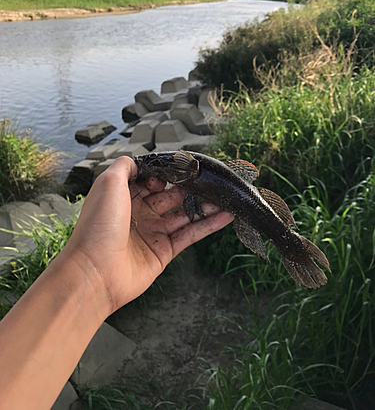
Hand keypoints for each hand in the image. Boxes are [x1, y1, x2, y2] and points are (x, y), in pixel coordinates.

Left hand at [65, 156, 233, 315]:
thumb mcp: (108, 183)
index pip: (151, 180)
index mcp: (124, 197)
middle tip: (210, 180)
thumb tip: (141, 161)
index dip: (165, 174)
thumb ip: (125, 166)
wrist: (95, 271)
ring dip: (205, 205)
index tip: (180, 169)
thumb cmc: (98, 225)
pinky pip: (190, 234)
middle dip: (190, 187)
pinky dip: (209, 225)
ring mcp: (152, 233)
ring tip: (225, 196)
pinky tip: (226, 215)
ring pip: (184, 214)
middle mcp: (138, 214)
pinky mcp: (164, 251)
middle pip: (171, 196)